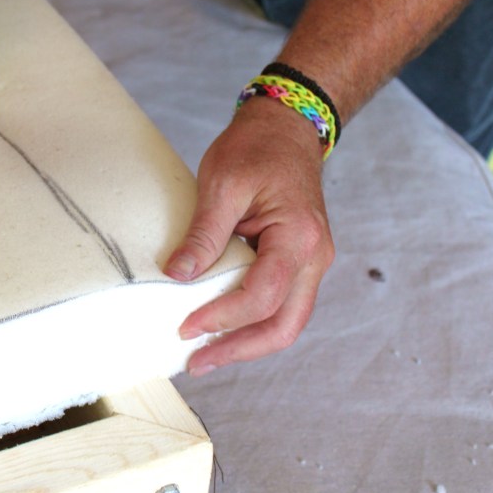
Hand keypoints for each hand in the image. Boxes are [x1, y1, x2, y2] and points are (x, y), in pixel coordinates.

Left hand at [165, 98, 334, 375]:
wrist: (285, 129)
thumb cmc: (256, 148)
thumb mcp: (222, 183)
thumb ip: (204, 233)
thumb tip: (179, 276)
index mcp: (298, 237)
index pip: (262, 295)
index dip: (223, 318)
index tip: (185, 326)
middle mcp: (314, 257)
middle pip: (284, 325)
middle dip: (239, 349)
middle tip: (196, 362)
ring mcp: (310, 263)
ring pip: (286, 321)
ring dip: (246, 343)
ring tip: (205, 356)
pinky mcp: (298, 263)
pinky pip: (280, 305)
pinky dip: (252, 323)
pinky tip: (222, 330)